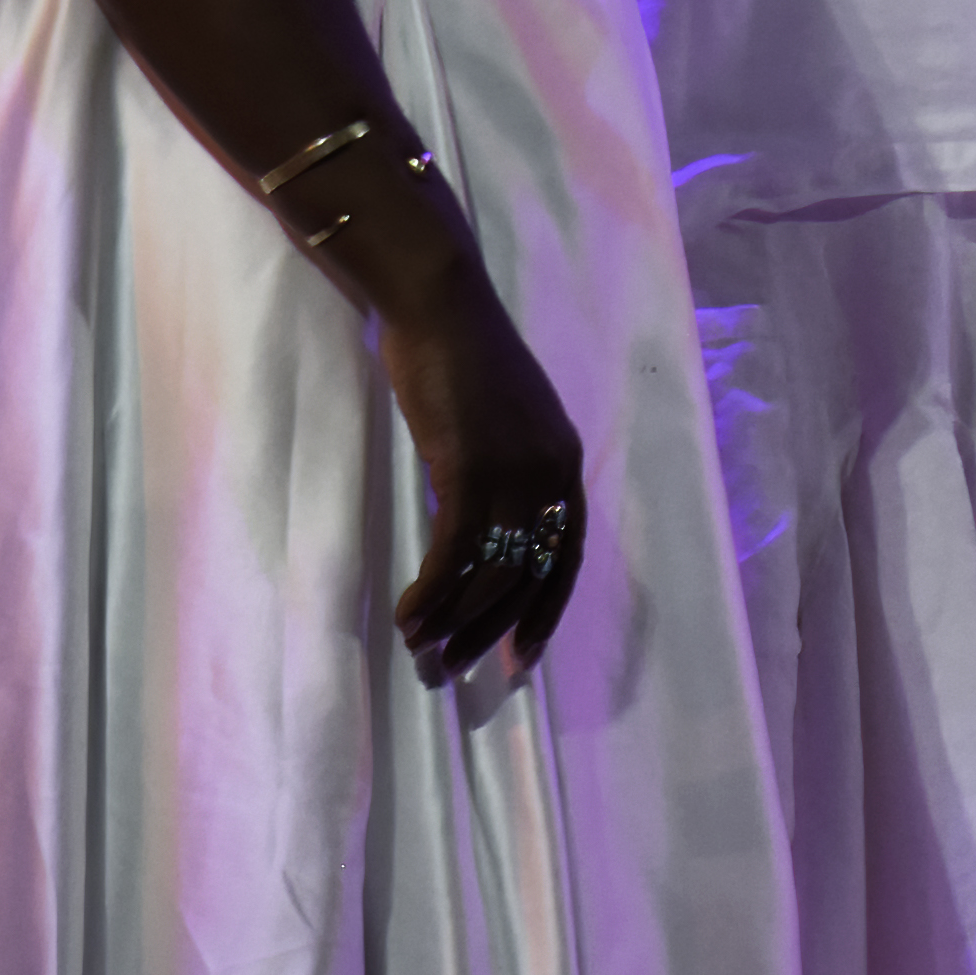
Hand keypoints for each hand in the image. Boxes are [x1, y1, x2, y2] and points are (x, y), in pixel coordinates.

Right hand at [365, 249, 587, 686]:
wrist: (440, 307)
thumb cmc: (464, 359)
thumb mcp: (508, 422)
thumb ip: (510, 472)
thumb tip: (492, 529)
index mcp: (567, 463)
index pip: (568, 556)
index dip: (544, 611)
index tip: (519, 658)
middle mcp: (552, 473)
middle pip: (529, 574)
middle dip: (489, 629)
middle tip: (454, 666)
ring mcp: (514, 472)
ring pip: (491, 572)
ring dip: (453, 619)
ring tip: (421, 649)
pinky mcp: (468, 469)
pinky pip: (454, 552)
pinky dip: (431, 592)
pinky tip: (407, 615)